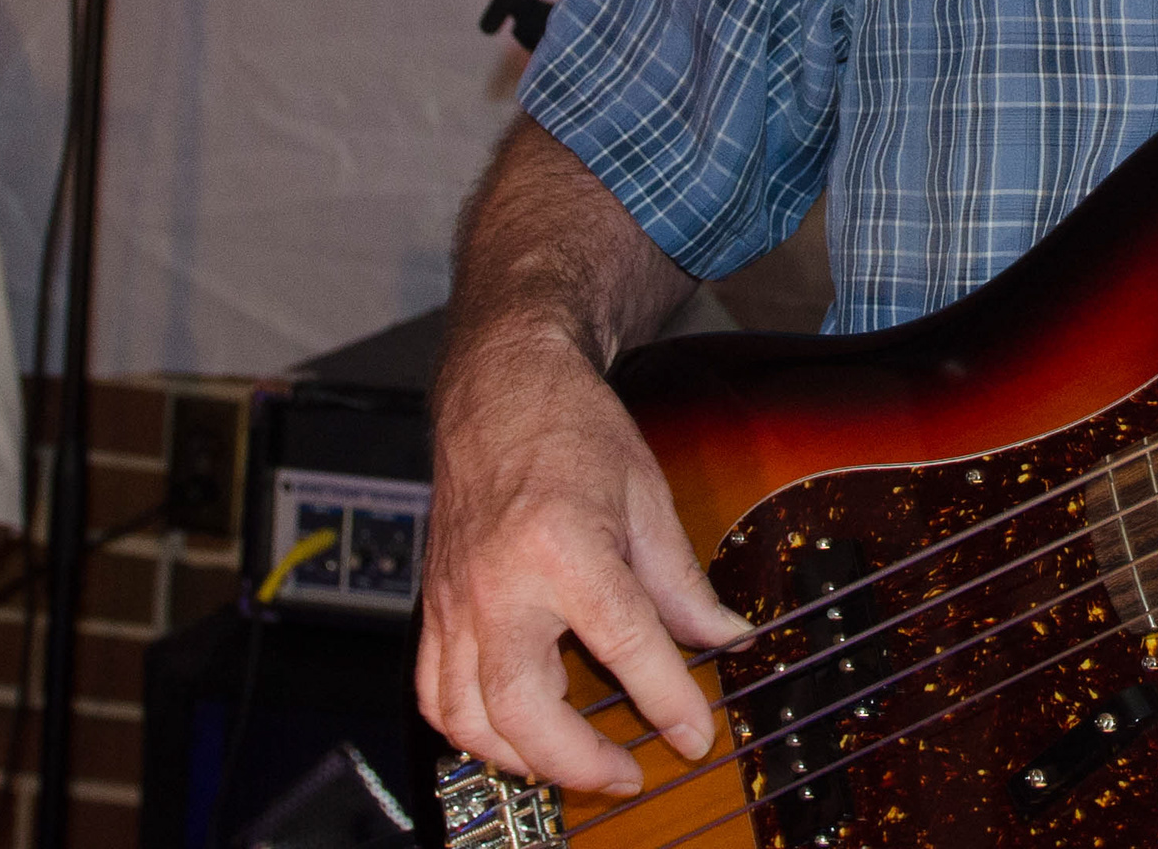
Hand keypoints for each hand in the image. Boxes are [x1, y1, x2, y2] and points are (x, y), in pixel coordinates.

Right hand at [416, 317, 751, 795]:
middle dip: (579, 761)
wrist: (498, 386)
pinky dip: (471, 731)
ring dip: (521, 759)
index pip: (624, 643)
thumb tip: (723, 638)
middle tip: (627, 771)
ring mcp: (456, 599)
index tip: (696, 732)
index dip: (668, 700)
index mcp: (562, 544)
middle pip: (524, 707)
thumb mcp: (646, 495)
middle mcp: (499, 581)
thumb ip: (682, 581)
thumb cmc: (569, 428)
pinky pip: (434, 694)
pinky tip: (511, 736)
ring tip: (573, 763)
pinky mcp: (434, 607)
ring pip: (468, 716)